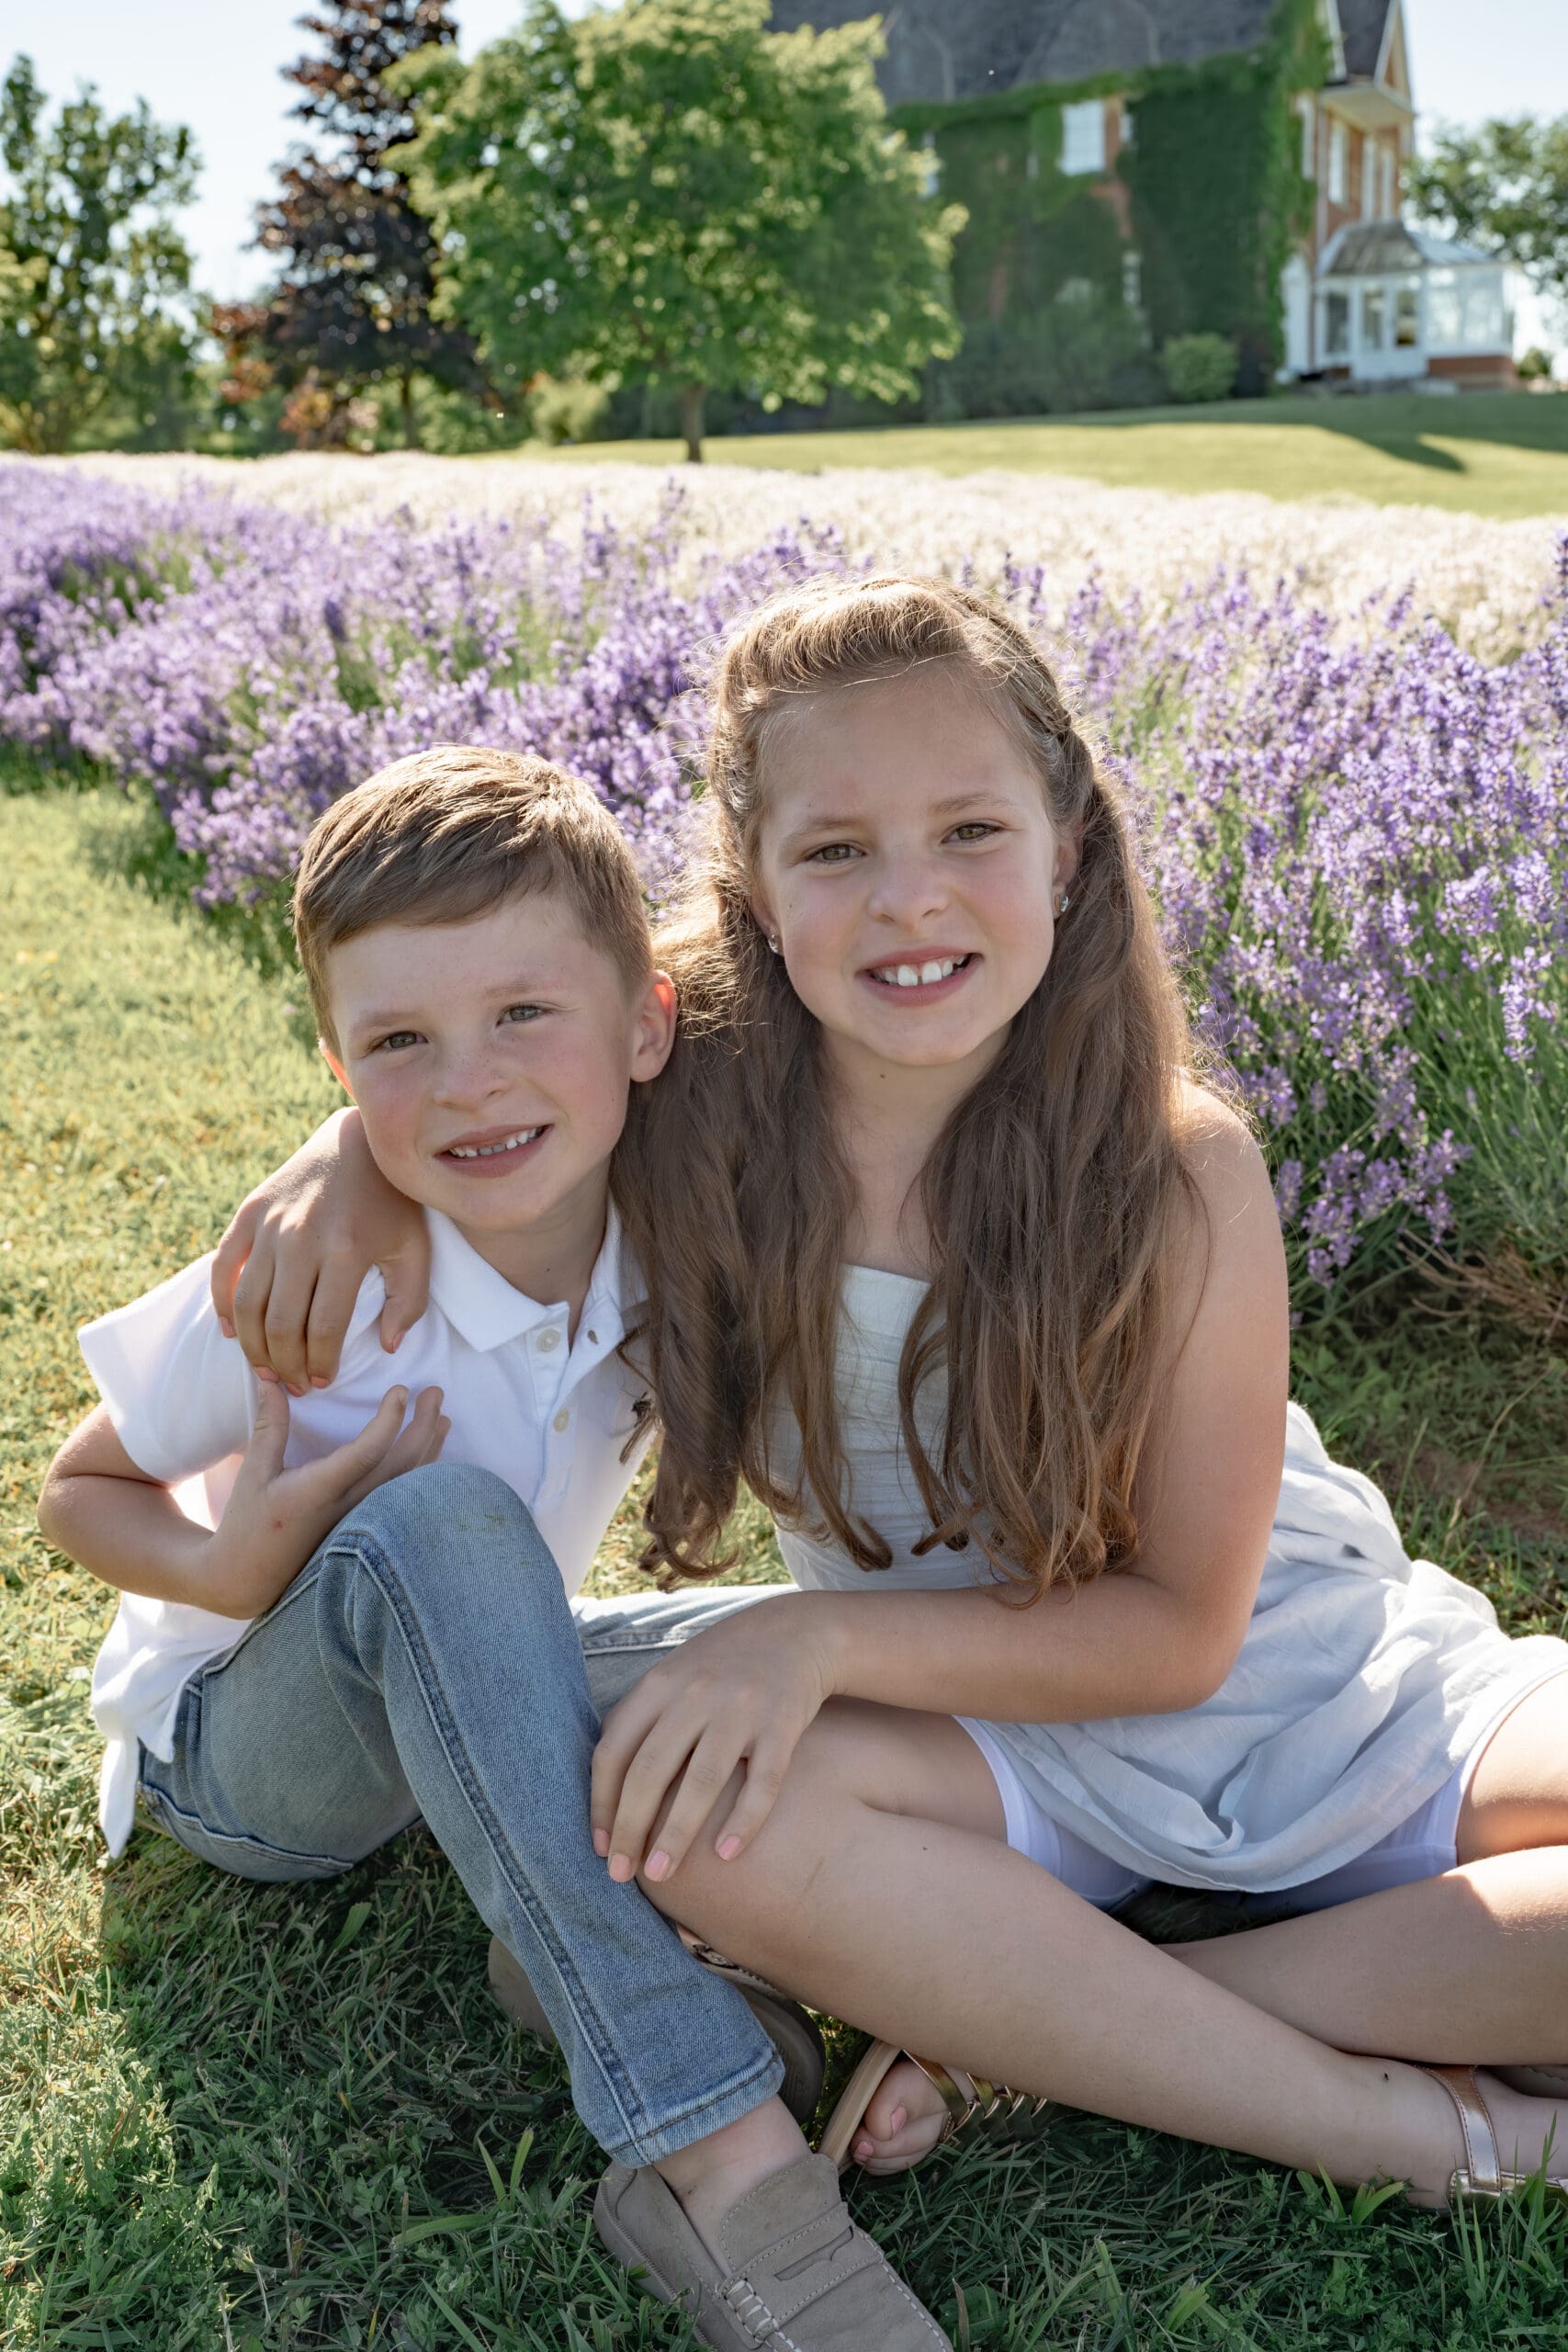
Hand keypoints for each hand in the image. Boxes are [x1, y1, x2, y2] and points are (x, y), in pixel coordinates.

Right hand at [202, 1379, 448, 1618]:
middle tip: (436, 1392)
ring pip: (408, 1485)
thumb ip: (270, 1425)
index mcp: (320, 1491)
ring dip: (429, 1448)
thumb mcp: (255, 1472)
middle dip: (423, 1425)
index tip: (402, 1390)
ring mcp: (361, 1524)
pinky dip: (421, 1474)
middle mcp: (349, 1509)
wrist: (249, 1581)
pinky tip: (429, 1457)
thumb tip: (269, 1378)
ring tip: (443, 1418)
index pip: (368, 1452)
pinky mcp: (365, 1533)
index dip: (390, 1419)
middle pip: (401, 1465)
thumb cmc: (248, 1526)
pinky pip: (403, 1500)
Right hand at [210, 1108, 430, 1391]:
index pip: (324, 1327)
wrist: (355, 1142)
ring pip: (247, 1303)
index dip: (321, 1363)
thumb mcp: (415, 1249)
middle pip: (281, 1323)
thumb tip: (387, 1346)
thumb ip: (408, 1301)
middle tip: (294, 1385)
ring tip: (266, 1369)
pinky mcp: (248, 1213)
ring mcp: (270, 1226)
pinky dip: (223, 1305)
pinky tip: (232, 1332)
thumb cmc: (391, 1203)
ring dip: (253, 1346)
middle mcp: (302, 1239)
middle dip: (286, 1365)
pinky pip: (223, 1269)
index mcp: (346, 1251)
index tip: (323, 1382)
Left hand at [590, 1597, 839, 1886]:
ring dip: (677, 1834)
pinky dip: (744, 1820)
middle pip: (650, 1770)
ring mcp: (740, 1707)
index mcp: (658, 1685)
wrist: (796, 1631)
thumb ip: (639, 1720)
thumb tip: (601, 1786)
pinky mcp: (782, 1722)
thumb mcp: (673, 1676)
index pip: (614, 1751)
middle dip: (630, 1829)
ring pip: (702, 1780)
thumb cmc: (722, 1666)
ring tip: (661, 1874)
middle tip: (620, 1876)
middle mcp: (694, 1694)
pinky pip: (762, 1780)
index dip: (601, 1804)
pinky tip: (727, 1855)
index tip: (599, 1849)